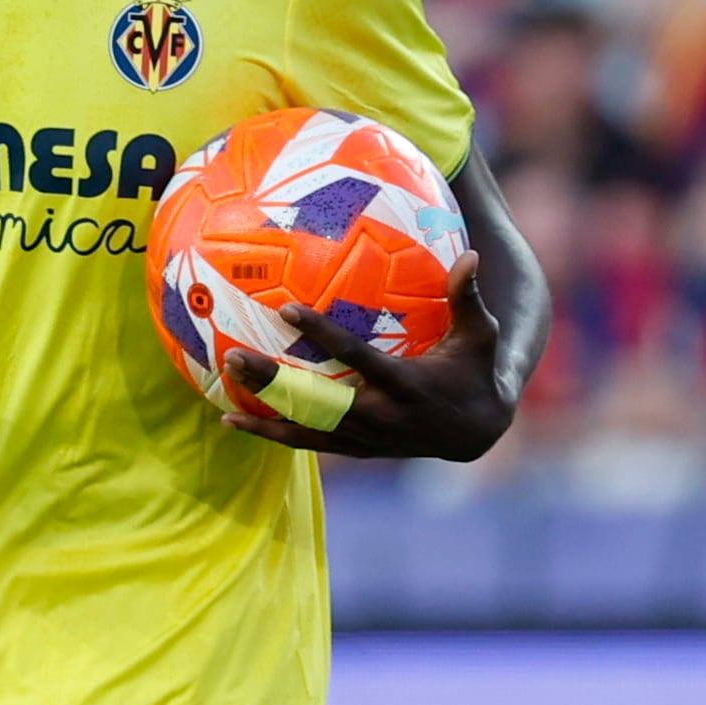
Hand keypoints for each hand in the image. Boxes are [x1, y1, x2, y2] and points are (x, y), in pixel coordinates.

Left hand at [220, 252, 511, 460]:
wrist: (477, 433)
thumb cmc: (476, 373)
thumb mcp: (481, 336)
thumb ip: (467, 298)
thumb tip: (472, 254)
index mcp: (405, 384)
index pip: (355, 357)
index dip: (321, 334)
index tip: (286, 310)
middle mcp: (380, 417)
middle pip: (317, 401)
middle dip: (275, 383)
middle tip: (235, 357)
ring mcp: (366, 439)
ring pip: (308, 431)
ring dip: (266, 418)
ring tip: (225, 404)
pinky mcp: (358, 450)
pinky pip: (310, 443)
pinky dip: (276, 435)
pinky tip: (238, 422)